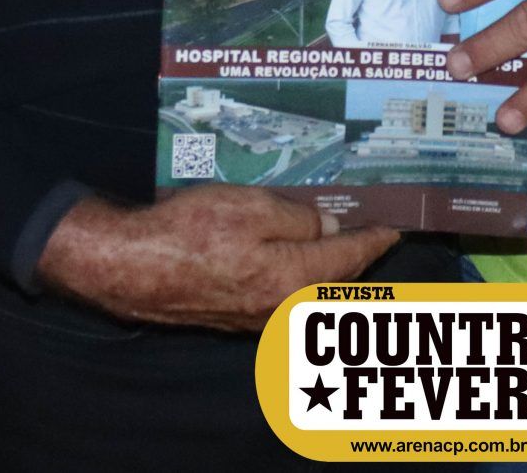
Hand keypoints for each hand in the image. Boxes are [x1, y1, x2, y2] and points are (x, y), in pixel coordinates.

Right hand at [35, 188, 397, 332]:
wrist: (131, 266)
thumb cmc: (189, 231)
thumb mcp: (250, 207)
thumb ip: (297, 219)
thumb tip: (329, 224)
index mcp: (292, 279)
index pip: (349, 258)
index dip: (374, 239)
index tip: (394, 225)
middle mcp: (281, 308)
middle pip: (335, 282)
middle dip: (359, 256)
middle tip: (376, 231)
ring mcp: (259, 319)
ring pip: (312, 293)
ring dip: (332, 269)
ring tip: (345, 240)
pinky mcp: (237, 318)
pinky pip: (286, 298)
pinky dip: (304, 278)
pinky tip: (301, 259)